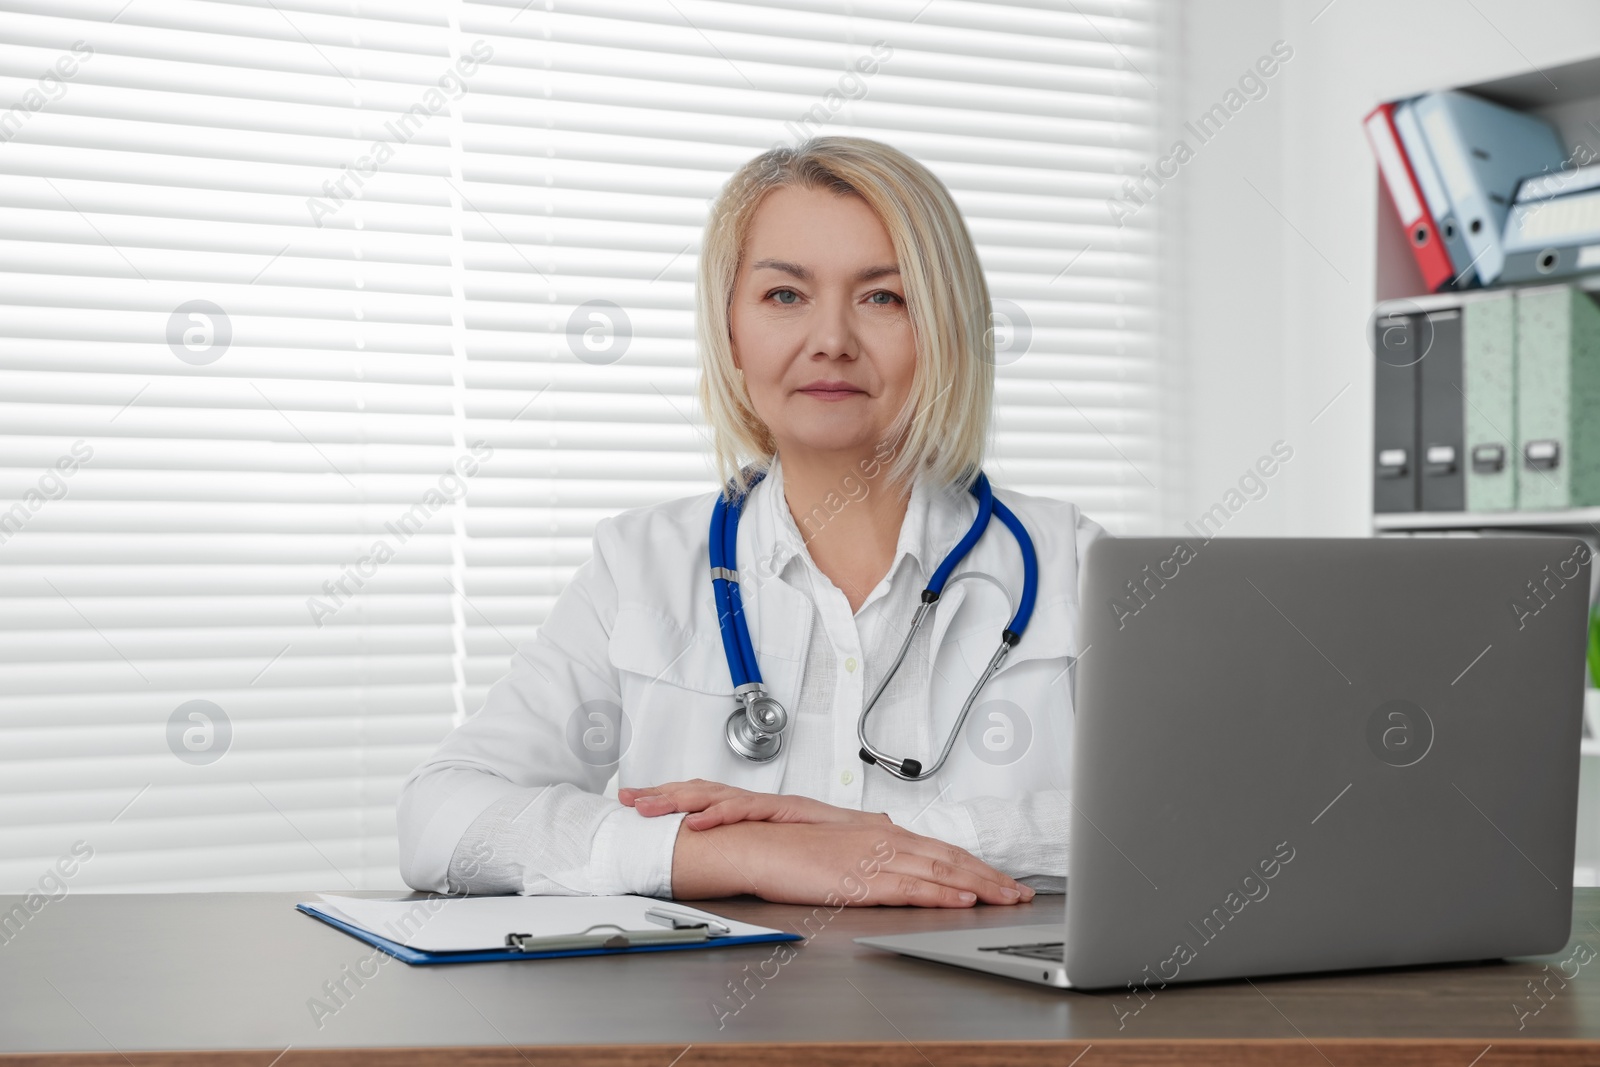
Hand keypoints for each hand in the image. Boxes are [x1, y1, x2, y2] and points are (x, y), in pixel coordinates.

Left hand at [621, 779, 889, 830]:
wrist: (875, 837)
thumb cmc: (833, 843)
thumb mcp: (786, 850)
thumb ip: (763, 851)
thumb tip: (737, 860)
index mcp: (754, 809)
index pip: (705, 798)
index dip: (671, 798)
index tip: (639, 801)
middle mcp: (758, 802)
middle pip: (700, 791)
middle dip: (661, 793)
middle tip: (626, 797)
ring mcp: (769, 805)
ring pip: (715, 794)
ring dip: (678, 798)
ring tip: (647, 805)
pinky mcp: (784, 811)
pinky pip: (746, 809)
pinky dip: (720, 813)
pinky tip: (698, 821)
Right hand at [670, 819, 1034, 906]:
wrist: (755, 847)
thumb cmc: (788, 848)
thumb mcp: (837, 841)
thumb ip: (869, 844)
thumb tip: (892, 841)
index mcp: (881, 833)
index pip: (940, 850)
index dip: (974, 865)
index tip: (1000, 878)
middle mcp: (884, 840)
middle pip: (950, 859)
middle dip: (990, 877)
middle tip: (1020, 892)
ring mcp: (875, 859)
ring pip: (939, 873)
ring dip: (978, 887)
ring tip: (1007, 899)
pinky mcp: (862, 880)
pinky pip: (911, 889)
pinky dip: (942, 894)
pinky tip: (963, 900)